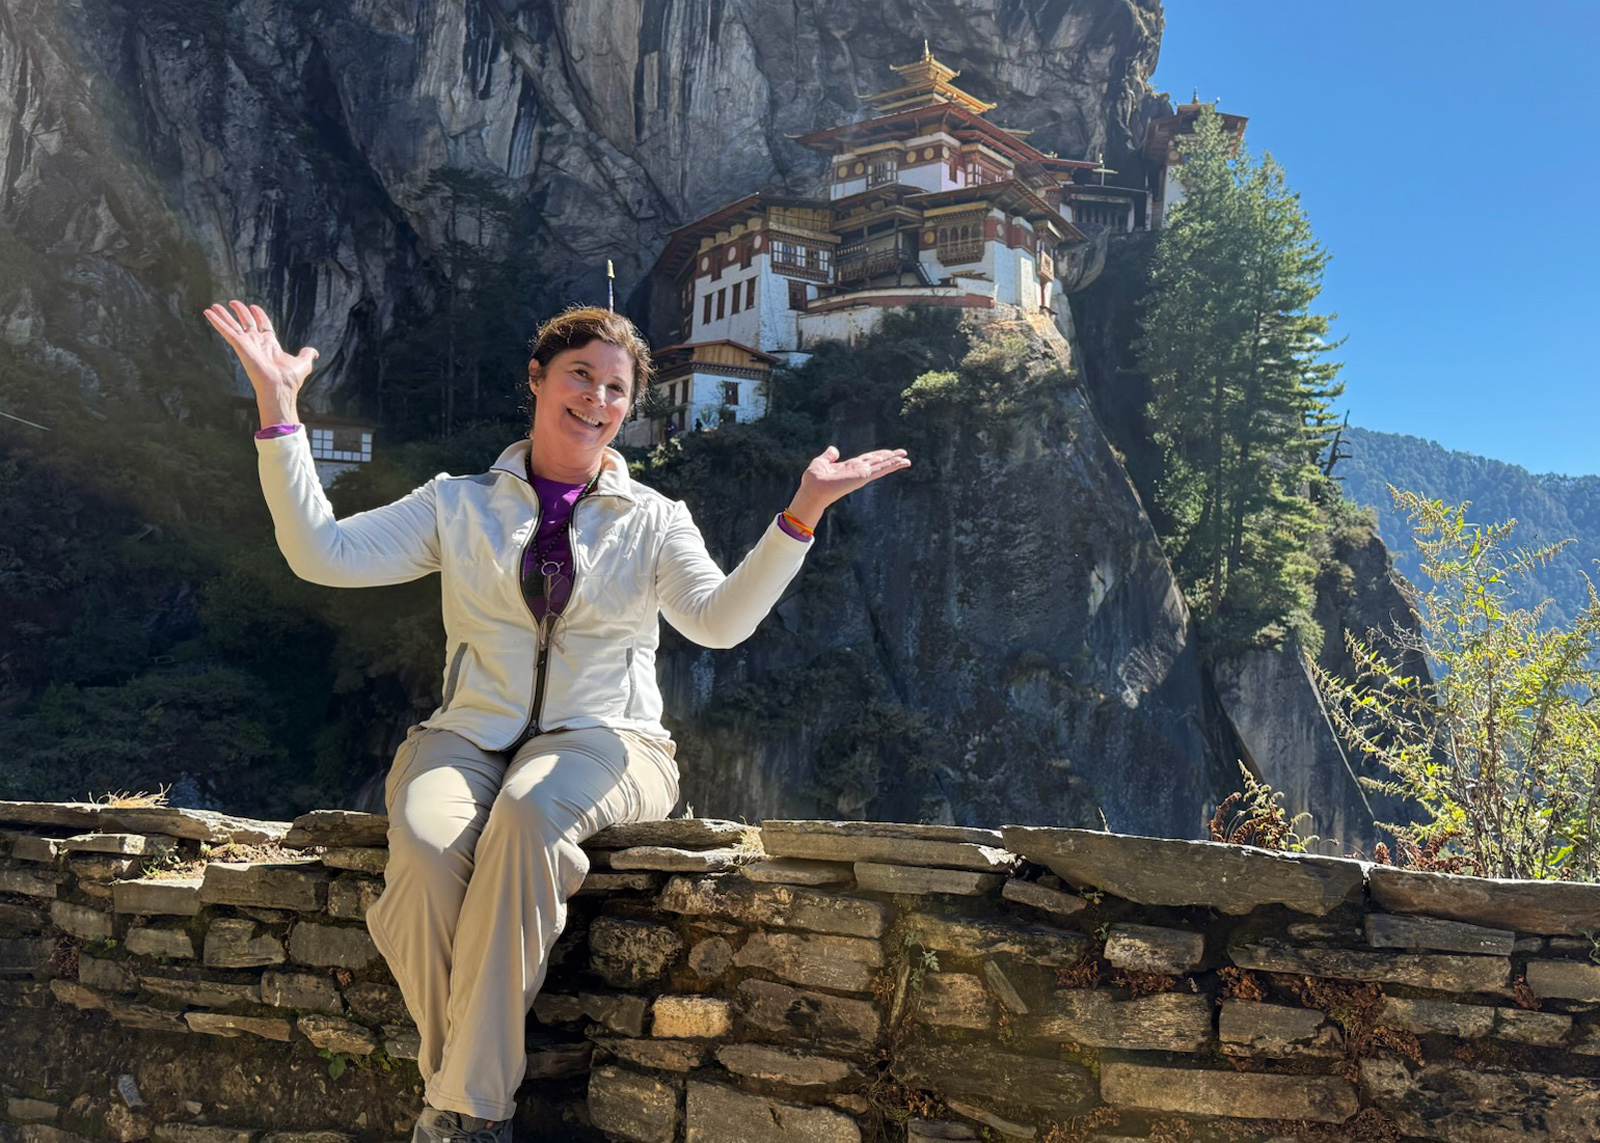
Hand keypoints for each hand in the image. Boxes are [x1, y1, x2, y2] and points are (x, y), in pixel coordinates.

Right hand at [203, 300, 318, 425]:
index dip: (259, 316)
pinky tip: (208, 313)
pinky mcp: (240, 346)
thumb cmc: (290, 379)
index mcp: (270, 345)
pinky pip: (226, 331)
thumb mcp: (303, 363)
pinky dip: (217, 321)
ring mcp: (247, 344)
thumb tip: (314, 352)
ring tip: (213, 306)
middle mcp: (257, 343)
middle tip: (233, 302)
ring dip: (223, 315)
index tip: (254, 307)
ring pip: (233, 326)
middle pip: (246, 323)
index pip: (263, 325)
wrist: (280, 387)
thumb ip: (307, 355)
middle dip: (240, 312)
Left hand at [787, 445, 911, 527]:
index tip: (889, 453)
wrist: (812, 489)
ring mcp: (861, 474)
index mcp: (849, 467)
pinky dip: (891, 465)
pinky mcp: (863, 476)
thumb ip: (828, 456)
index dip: (879, 456)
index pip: (867, 459)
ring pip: (882, 466)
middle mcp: (858, 471)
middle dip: (890, 458)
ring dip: (895, 462)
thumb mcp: (821, 462)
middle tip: (903, 454)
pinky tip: (900, 462)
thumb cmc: (813, 479)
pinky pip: (880, 469)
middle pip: (878, 462)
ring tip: (907, 459)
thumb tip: (834, 450)